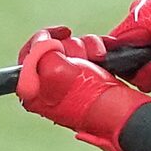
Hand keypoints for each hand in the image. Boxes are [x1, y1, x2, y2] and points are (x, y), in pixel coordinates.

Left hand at [17, 27, 150, 150]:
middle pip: (50, 48)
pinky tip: (104, 55)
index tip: (59, 38)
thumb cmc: (91, 99)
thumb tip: (42, 44)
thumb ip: (42, 54)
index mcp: (33, 91)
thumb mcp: (58, 72)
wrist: (123, 112)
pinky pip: (87, 52)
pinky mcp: (87, 79)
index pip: (27, 55)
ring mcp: (69, 83)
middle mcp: (48, 87)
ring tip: (97, 58)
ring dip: (87, 47)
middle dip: (70, 46)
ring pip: (72, 48)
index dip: (41, 42)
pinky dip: (97, 49)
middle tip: (81, 56)